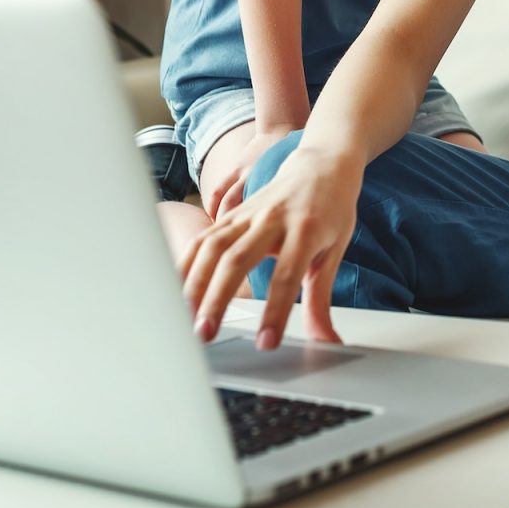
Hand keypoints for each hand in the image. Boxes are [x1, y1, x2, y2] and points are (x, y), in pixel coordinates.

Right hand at [178, 144, 361, 349]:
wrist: (322, 164)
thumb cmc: (331, 210)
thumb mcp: (334, 252)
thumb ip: (321, 299)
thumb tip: (326, 340)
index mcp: (306, 229)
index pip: (287, 275)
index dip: (275, 311)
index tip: (265, 343)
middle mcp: (272, 218)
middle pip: (238, 258)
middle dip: (218, 298)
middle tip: (205, 334)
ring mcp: (246, 213)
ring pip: (213, 246)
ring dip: (194, 283)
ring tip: (183, 318)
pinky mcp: (230, 213)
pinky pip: (202, 238)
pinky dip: (184, 263)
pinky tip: (173, 290)